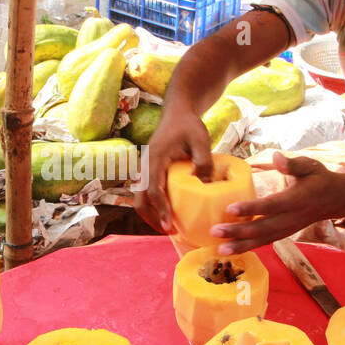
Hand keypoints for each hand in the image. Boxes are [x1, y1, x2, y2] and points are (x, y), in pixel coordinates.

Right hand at [133, 107, 212, 232]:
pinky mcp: (150, 171)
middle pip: (140, 200)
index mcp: (155, 159)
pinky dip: (154, 205)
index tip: (170, 226)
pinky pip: (147, 192)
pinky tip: (168, 212)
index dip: (162, 210)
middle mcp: (145, 166)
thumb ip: (203, 161)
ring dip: (151, 214)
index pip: (154, 191)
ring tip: (168, 227)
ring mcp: (145, 169)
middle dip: (152, 218)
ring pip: (140, 198)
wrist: (177, 112)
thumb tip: (205, 186)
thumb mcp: (201, 140)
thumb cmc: (189, 125)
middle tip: (169, 232)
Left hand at [212, 151, 342, 254]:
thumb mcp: (310, 166)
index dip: (251, 209)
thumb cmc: (320, 179)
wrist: (336, 199)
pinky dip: (248, 248)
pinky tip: (230, 250)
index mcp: (296, 200)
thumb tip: (276, 157)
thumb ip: (292, 164)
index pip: (270, 206)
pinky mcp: (284, 234)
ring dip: (240, 246)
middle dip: (238, 232)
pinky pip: (265, 243)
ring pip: (262, 240)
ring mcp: (288, 229)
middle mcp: (291, 218)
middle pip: (262, 228)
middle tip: (215, 231)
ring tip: (219, 250)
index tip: (230, 209)